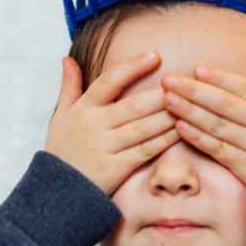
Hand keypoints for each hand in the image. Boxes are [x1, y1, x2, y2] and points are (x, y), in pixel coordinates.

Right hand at [43, 50, 180, 194]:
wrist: (57, 191)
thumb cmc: (63, 149)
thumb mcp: (60, 115)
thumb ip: (68, 86)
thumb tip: (67, 59)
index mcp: (83, 109)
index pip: (109, 81)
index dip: (133, 67)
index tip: (155, 55)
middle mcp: (94, 125)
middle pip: (132, 105)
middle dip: (159, 94)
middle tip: (183, 81)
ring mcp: (105, 147)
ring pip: (143, 128)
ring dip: (167, 115)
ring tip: (188, 103)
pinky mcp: (116, 168)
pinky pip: (146, 151)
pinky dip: (164, 140)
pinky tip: (180, 130)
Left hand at [160, 56, 245, 188]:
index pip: (245, 89)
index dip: (221, 78)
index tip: (198, 68)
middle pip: (224, 105)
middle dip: (194, 91)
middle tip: (168, 79)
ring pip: (216, 126)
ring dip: (189, 111)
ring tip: (166, 99)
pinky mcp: (244, 167)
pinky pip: (217, 150)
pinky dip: (197, 138)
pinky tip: (179, 126)